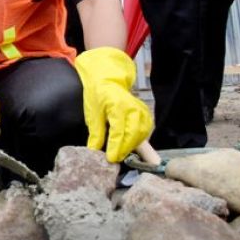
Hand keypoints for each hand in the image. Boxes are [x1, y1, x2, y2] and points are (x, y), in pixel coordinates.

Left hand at [75, 47, 153, 162]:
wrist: (108, 80)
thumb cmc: (98, 95)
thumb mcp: (93, 112)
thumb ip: (96, 132)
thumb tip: (94, 150)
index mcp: (118, 106)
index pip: (119, 131)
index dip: (115, 147)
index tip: (110, 159)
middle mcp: (134, 108)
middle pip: (133, 134)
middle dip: (124, 149)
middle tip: (115, 159)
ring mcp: (142, 111)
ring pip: (142, 134)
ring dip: (132, 146)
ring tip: (121, 153)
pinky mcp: (146, 114)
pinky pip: (146, 131)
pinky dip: (139, 140)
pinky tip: (130, 145)